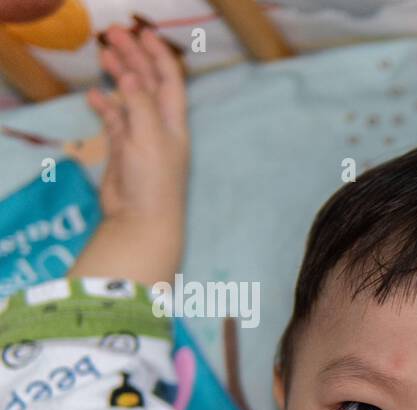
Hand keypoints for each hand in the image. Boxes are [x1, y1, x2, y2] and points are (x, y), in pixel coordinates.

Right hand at [84, 23, 188, 225]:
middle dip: (133, 57)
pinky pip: (114, 121)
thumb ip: (140, 105)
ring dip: (119, 76)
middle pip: (146, 83)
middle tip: (112, 34)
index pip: (169, 80)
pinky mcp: (123, 150)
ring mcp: (140, 137)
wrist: (141, 220)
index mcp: (173, 121)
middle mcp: (159, 125)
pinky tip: (94, 95)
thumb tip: (129, 76)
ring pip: (129, 99)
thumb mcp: (150, 138)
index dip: (158, 55)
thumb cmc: (154, 180)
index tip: (143, 33)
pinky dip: (105, 106)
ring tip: (103, 55)